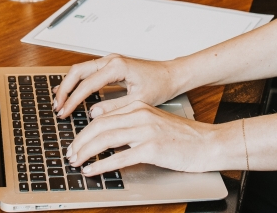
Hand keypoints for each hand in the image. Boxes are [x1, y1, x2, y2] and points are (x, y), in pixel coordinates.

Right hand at [54, 54, 179, 117]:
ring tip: (59, 102)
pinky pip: (88, 71)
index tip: (64, 112)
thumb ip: (114, 107)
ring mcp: (110, 60)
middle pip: (78, 71)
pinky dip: (77, 82)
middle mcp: (111, 60)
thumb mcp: (138, 101)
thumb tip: (93, 113)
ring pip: (81, 70)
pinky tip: (70, 92)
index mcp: (117, 66)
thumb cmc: (159, 85)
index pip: (87, 84)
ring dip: (69, 85)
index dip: (73, 100)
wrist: (171, 75)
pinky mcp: (111, 65)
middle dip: (65, 89)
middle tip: (57, 107)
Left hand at [66, 100, 221, 174]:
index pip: (102, 117)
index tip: (75, 144)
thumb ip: (129, 124)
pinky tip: (92, 170)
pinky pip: (120, 156)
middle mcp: (139, 115)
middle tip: (70, 154)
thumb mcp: (152, 122)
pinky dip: (101, 165)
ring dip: (86, 152)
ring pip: (105, 139)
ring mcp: (145, 131)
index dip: (84, 132)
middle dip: (80, 142)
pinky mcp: (152, 148)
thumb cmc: (181, 136)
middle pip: (99, 127)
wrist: (206, 143)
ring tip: (76, 162)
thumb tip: (104, 134)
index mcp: (138, 107)